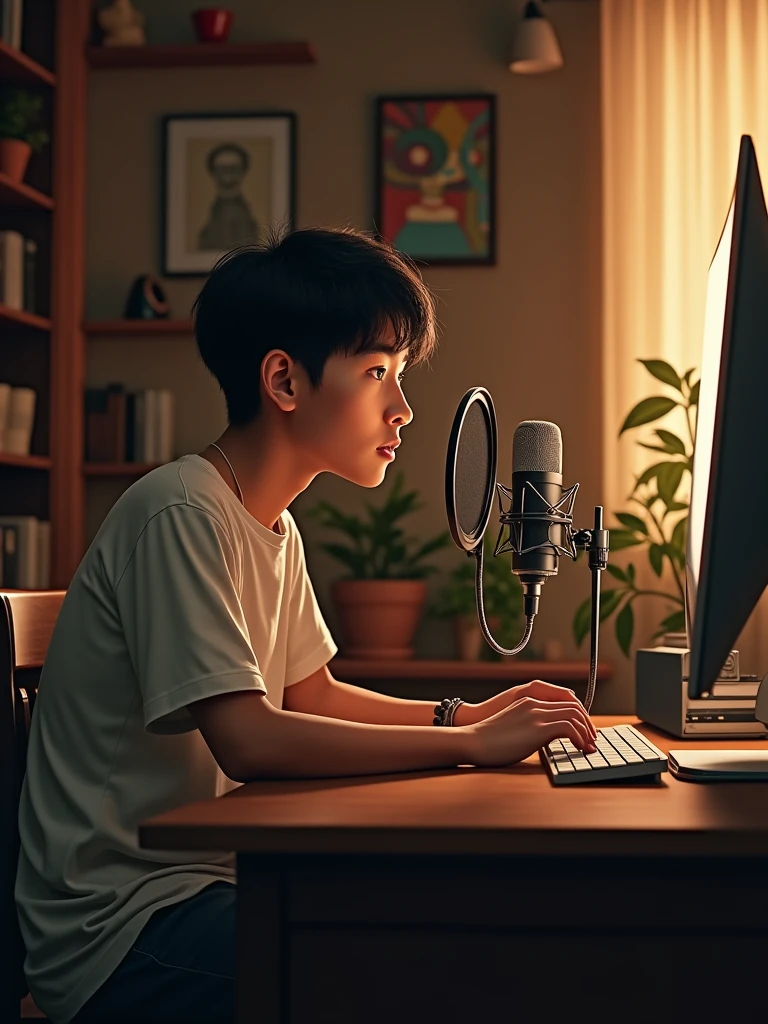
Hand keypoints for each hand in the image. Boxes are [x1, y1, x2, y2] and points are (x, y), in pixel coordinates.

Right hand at [464, 693, 596, 768]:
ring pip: (574, 714)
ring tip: (588, 747)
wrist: (472, 742)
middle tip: (592, 740)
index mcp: (528, 700)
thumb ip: (531, 725)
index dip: (579, 716)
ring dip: (586, 731)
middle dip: (587, 723)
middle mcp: (534, 703)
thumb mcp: (513, 726)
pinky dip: (579, 738)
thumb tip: (549, 736)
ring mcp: (536, 714)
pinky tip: (579, 748)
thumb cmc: (489, 740)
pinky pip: (569, 727)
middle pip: (573, 705)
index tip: (584, 731)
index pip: (563, 700)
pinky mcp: (537, 728)